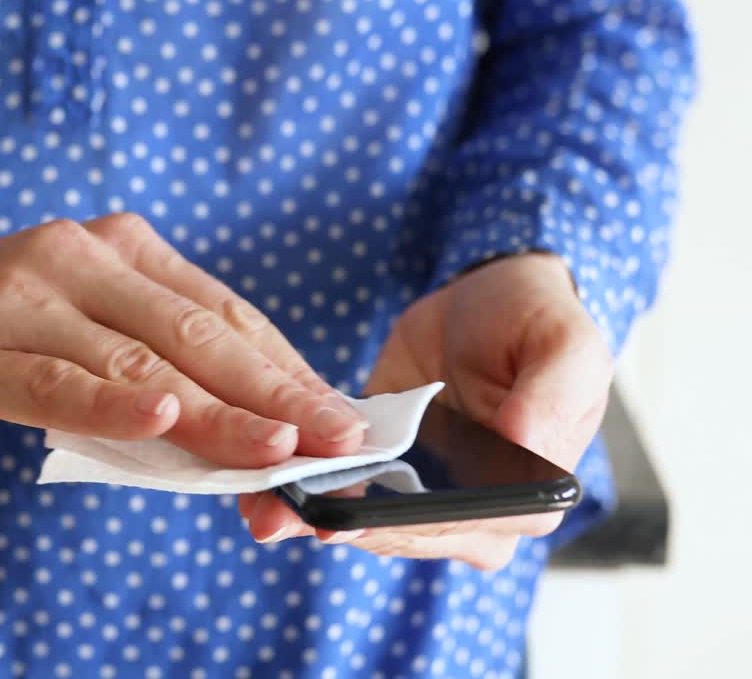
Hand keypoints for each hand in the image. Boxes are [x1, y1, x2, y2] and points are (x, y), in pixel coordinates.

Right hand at [0, 214, 367, 467]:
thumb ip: (142, 366)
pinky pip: (53, 381)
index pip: (223, 312)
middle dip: (276, 391)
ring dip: (215, 411)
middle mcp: (79, 257)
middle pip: (196, 333)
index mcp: (119, 247)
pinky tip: (161, 421)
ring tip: (280, 450)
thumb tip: (229, 438)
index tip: (339, 416)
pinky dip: (110, 403)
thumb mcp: (72, 323)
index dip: (285, 368)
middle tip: (338, 437)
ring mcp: (23, 299)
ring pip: (136, 362)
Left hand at [237, 253, 613, 569]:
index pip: (468, 528)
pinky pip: (342, 481)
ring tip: (267, 506)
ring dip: (316, 514)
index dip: (411, 528)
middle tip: (292, 517)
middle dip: (348, 527)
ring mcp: (423, 491)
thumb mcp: (565, 344)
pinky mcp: (381, 464)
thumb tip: (526, 445)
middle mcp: (475, 508)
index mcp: (529, 495)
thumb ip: (552, 396)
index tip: (356, 520)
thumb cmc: (536, 318)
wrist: (483, 295)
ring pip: (368, 518)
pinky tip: (265, 478)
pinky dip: (305, 482)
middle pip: (408, 535)